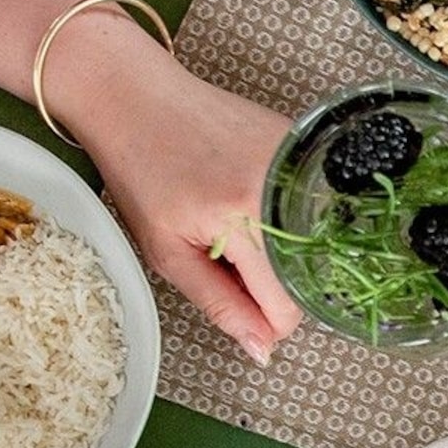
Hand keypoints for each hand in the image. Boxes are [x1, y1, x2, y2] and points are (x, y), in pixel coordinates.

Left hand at [59, 36, 302, 363]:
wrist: (136, 96)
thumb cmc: (141, 167)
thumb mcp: (168, 251)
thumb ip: (220, 305)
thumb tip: (263, 350)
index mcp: (246, 219)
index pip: (287, 307)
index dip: (262, 319)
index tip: (236, 300)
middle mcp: (284, 189)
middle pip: (303, 279)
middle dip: (268, 282)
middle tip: (223, 253)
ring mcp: (301, 163)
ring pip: (312, 245)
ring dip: (277, 249)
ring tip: (231, 219)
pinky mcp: (305, 146)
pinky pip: (311, 208)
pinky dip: (283, 217)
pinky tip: (244, 195)